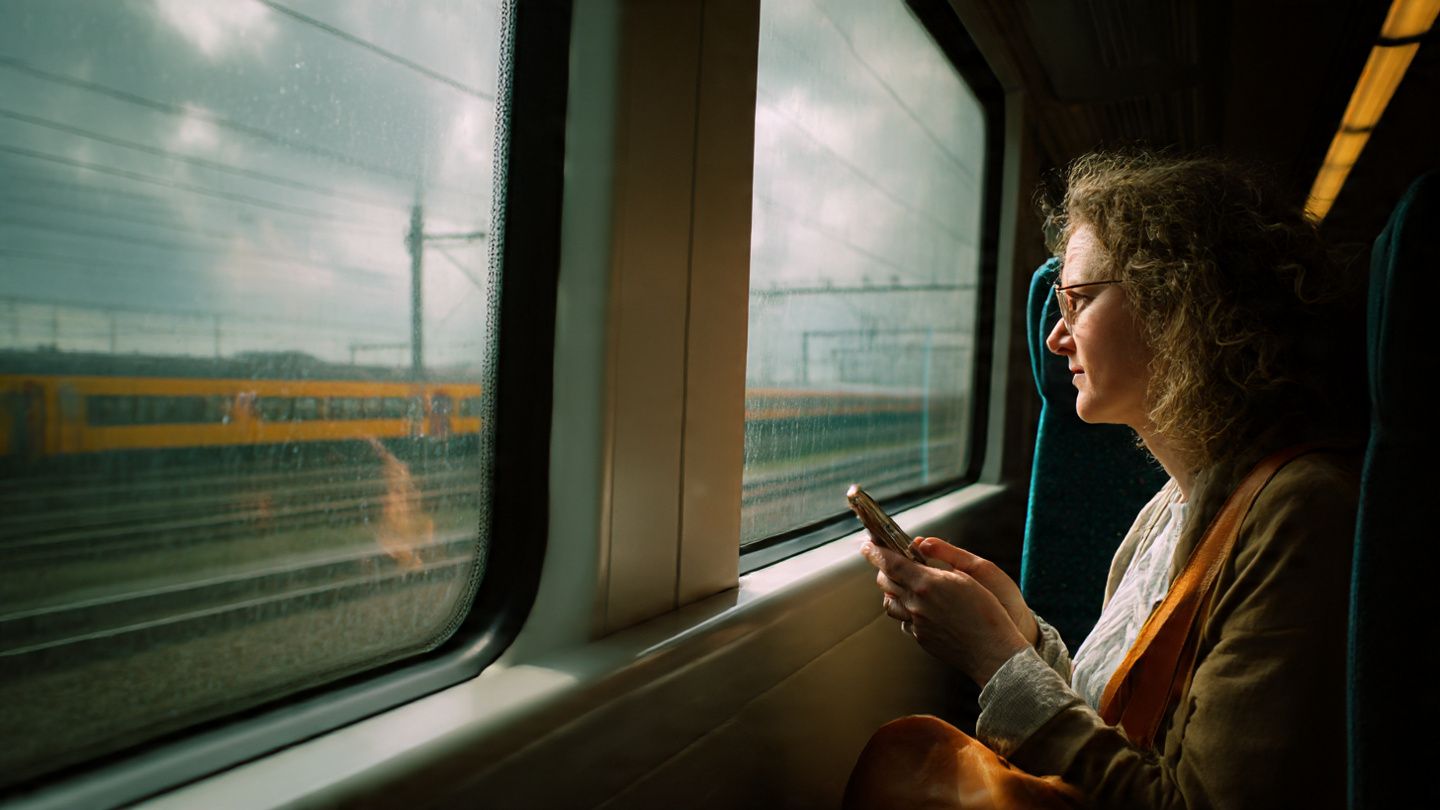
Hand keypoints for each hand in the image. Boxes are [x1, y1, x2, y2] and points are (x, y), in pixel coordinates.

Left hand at [861, 540, 1030, 686]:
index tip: (867, 545)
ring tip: (903, 584)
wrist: (992, 652)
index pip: (890, 563)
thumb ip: (941, 557)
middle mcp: (916, 604)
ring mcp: (916, 623)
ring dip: (892, 591)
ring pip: (890, 603)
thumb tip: (920, 546)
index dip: (875, 552)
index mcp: (927, 583)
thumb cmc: (986, 611)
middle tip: (889, 560)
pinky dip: (906, 609)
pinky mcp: (921, 638)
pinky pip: (904, 620)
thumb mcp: (968, 575)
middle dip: (884, 568)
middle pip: (886, 582)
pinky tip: (920, 607)